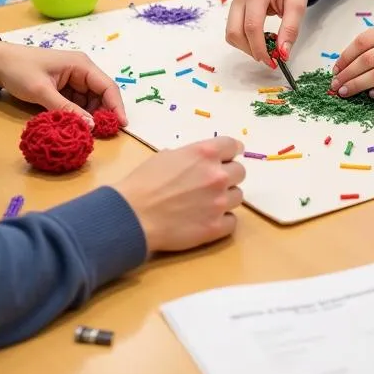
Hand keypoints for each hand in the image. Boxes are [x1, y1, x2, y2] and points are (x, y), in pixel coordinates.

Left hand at [0, 41, 126, 127]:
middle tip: (104, 135)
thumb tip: (91, 126)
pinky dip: (79, 115)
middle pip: (101, 95)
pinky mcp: (64, 88)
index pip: (107, 86)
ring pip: (90, 101)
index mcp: (81, 65)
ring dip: (91, 116)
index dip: (116, 106)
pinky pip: (78, 104)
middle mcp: (81, 71)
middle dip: (104, 113)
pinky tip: (76, 126)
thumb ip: (66, 109)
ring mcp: (73, 80)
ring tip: (88, 133)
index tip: (121, 126)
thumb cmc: (20, 70)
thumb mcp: (42, 91)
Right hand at [113, 137, 244, 253]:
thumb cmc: (143, 182)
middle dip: (228, 175)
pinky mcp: (216, 228)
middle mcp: (217, 175)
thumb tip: (198, 162)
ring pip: (238, 196)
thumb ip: (190, 156)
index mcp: (205, 153)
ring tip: (208, 203)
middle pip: (240, 172)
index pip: (234, 146)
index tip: (229, 157)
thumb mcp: (166, 156)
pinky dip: (223, 220)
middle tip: (212, 183)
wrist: (133, 216)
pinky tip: (207, 219)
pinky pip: (232, 221)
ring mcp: (219, 203)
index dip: (231, 151)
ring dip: (225, 198)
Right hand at [225, 0, 311, 65]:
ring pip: (231, 33)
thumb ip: (290, 29)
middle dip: (250, 50)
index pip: (252, 27)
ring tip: (265, 47)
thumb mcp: (298, 5)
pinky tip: (259, 39)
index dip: (259, 48)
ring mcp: (235, 0)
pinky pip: (233, 29)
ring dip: (246, 47)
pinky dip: (244, 40)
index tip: (272, 61)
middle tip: (269, 58)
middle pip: (235, 32)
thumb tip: (282, 53)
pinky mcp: (234, 6)